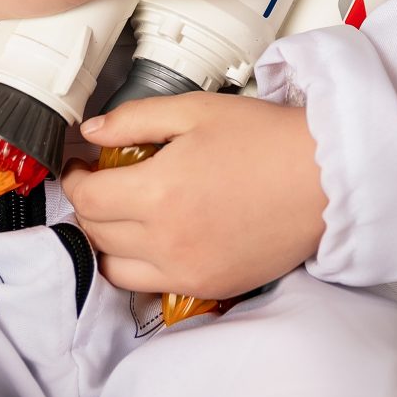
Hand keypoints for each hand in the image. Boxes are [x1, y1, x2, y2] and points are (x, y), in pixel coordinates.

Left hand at [60, 93, 327, 299]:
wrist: (323, 179)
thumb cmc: (266, 140)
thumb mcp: (192, 110)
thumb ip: (133, 120)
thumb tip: (92, 131)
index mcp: (158, 192)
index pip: (87, 199)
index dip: (73, 180)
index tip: (79, 167)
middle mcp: (167, 240)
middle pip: (96, 235)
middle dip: (88, 207)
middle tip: (99, 184)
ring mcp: (188, 270)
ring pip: (115, 269)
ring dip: (106, 243)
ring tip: (121, 214)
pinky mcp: (210, 286)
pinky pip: (151, 286)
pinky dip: (138, 265)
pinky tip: (153, 238)